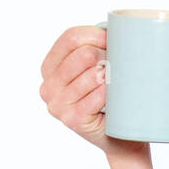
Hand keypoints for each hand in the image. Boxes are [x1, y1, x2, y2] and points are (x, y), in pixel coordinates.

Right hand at [39, 24, 149, 158]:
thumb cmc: (111, 101)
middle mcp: (47, 86)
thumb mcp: (97, 70)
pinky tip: (115, 97)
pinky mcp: (71, 119)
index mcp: (49, 68)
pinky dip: (111, 93)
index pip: (71, 37)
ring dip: (111, 76)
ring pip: (91, 74)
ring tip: (118, 83)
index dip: (96, 35)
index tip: (115, 41)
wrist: (120, 140)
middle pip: (82, 54)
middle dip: (106, 56)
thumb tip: (115, 29)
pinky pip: (97, 95)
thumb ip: (95, 49)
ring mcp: (56, 104)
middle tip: (119, 68)